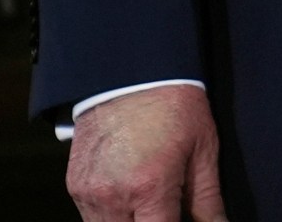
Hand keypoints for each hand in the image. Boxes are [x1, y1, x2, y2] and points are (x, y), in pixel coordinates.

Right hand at [65, 85, 227, 221]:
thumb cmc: (173, 107)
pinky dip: (110, 215)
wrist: (131, 74)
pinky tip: (130, 196)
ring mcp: (88, 192)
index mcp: (149, 187)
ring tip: (149, 203)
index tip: (182, 220)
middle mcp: (113, 195)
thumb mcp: (203, 150)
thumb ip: (207, 199)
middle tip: (166, 211)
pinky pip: (90, 217)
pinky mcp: (74, 186)